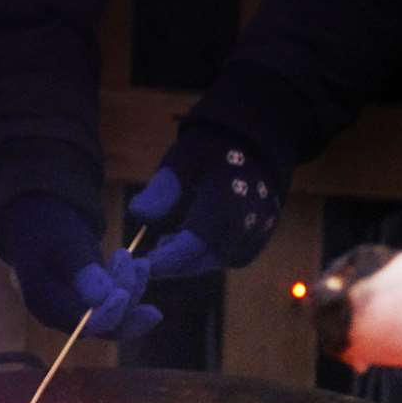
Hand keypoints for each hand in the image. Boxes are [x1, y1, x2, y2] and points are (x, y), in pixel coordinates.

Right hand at [0, 194, 161, 339]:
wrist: (40, 224)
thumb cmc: (47, 229)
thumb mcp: (61, 241)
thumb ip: (80, 268)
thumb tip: (102, 298)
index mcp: (45, 305)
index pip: (83, 326)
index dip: (107, 315)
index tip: (123, 292)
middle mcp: (62, 318)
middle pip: (104, 327)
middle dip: (128, 302)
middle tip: (139, 265)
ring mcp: (78, 313)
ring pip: (116, 319)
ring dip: (134, 293)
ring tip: (142, 263)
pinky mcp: (93, 305)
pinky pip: (119, 308)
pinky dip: (133, 290)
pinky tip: (142, 266)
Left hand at [128, 124, 283, 278]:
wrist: (257, 138)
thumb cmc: (214, 145)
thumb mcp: (184, 157)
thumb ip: (164, 186)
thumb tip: (138, 214)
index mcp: (226, 205)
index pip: (191, 246)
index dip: (164, 261)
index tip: (140, 264)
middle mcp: (246, 224)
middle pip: (204, 259)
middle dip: (174, 264)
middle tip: (149, 257)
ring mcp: (259, 230)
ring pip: (219, 260)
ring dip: (191, 259)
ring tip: (167, 242)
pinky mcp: (263, 232)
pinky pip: (235, 255)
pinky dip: (211, 254)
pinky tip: (192, 240)